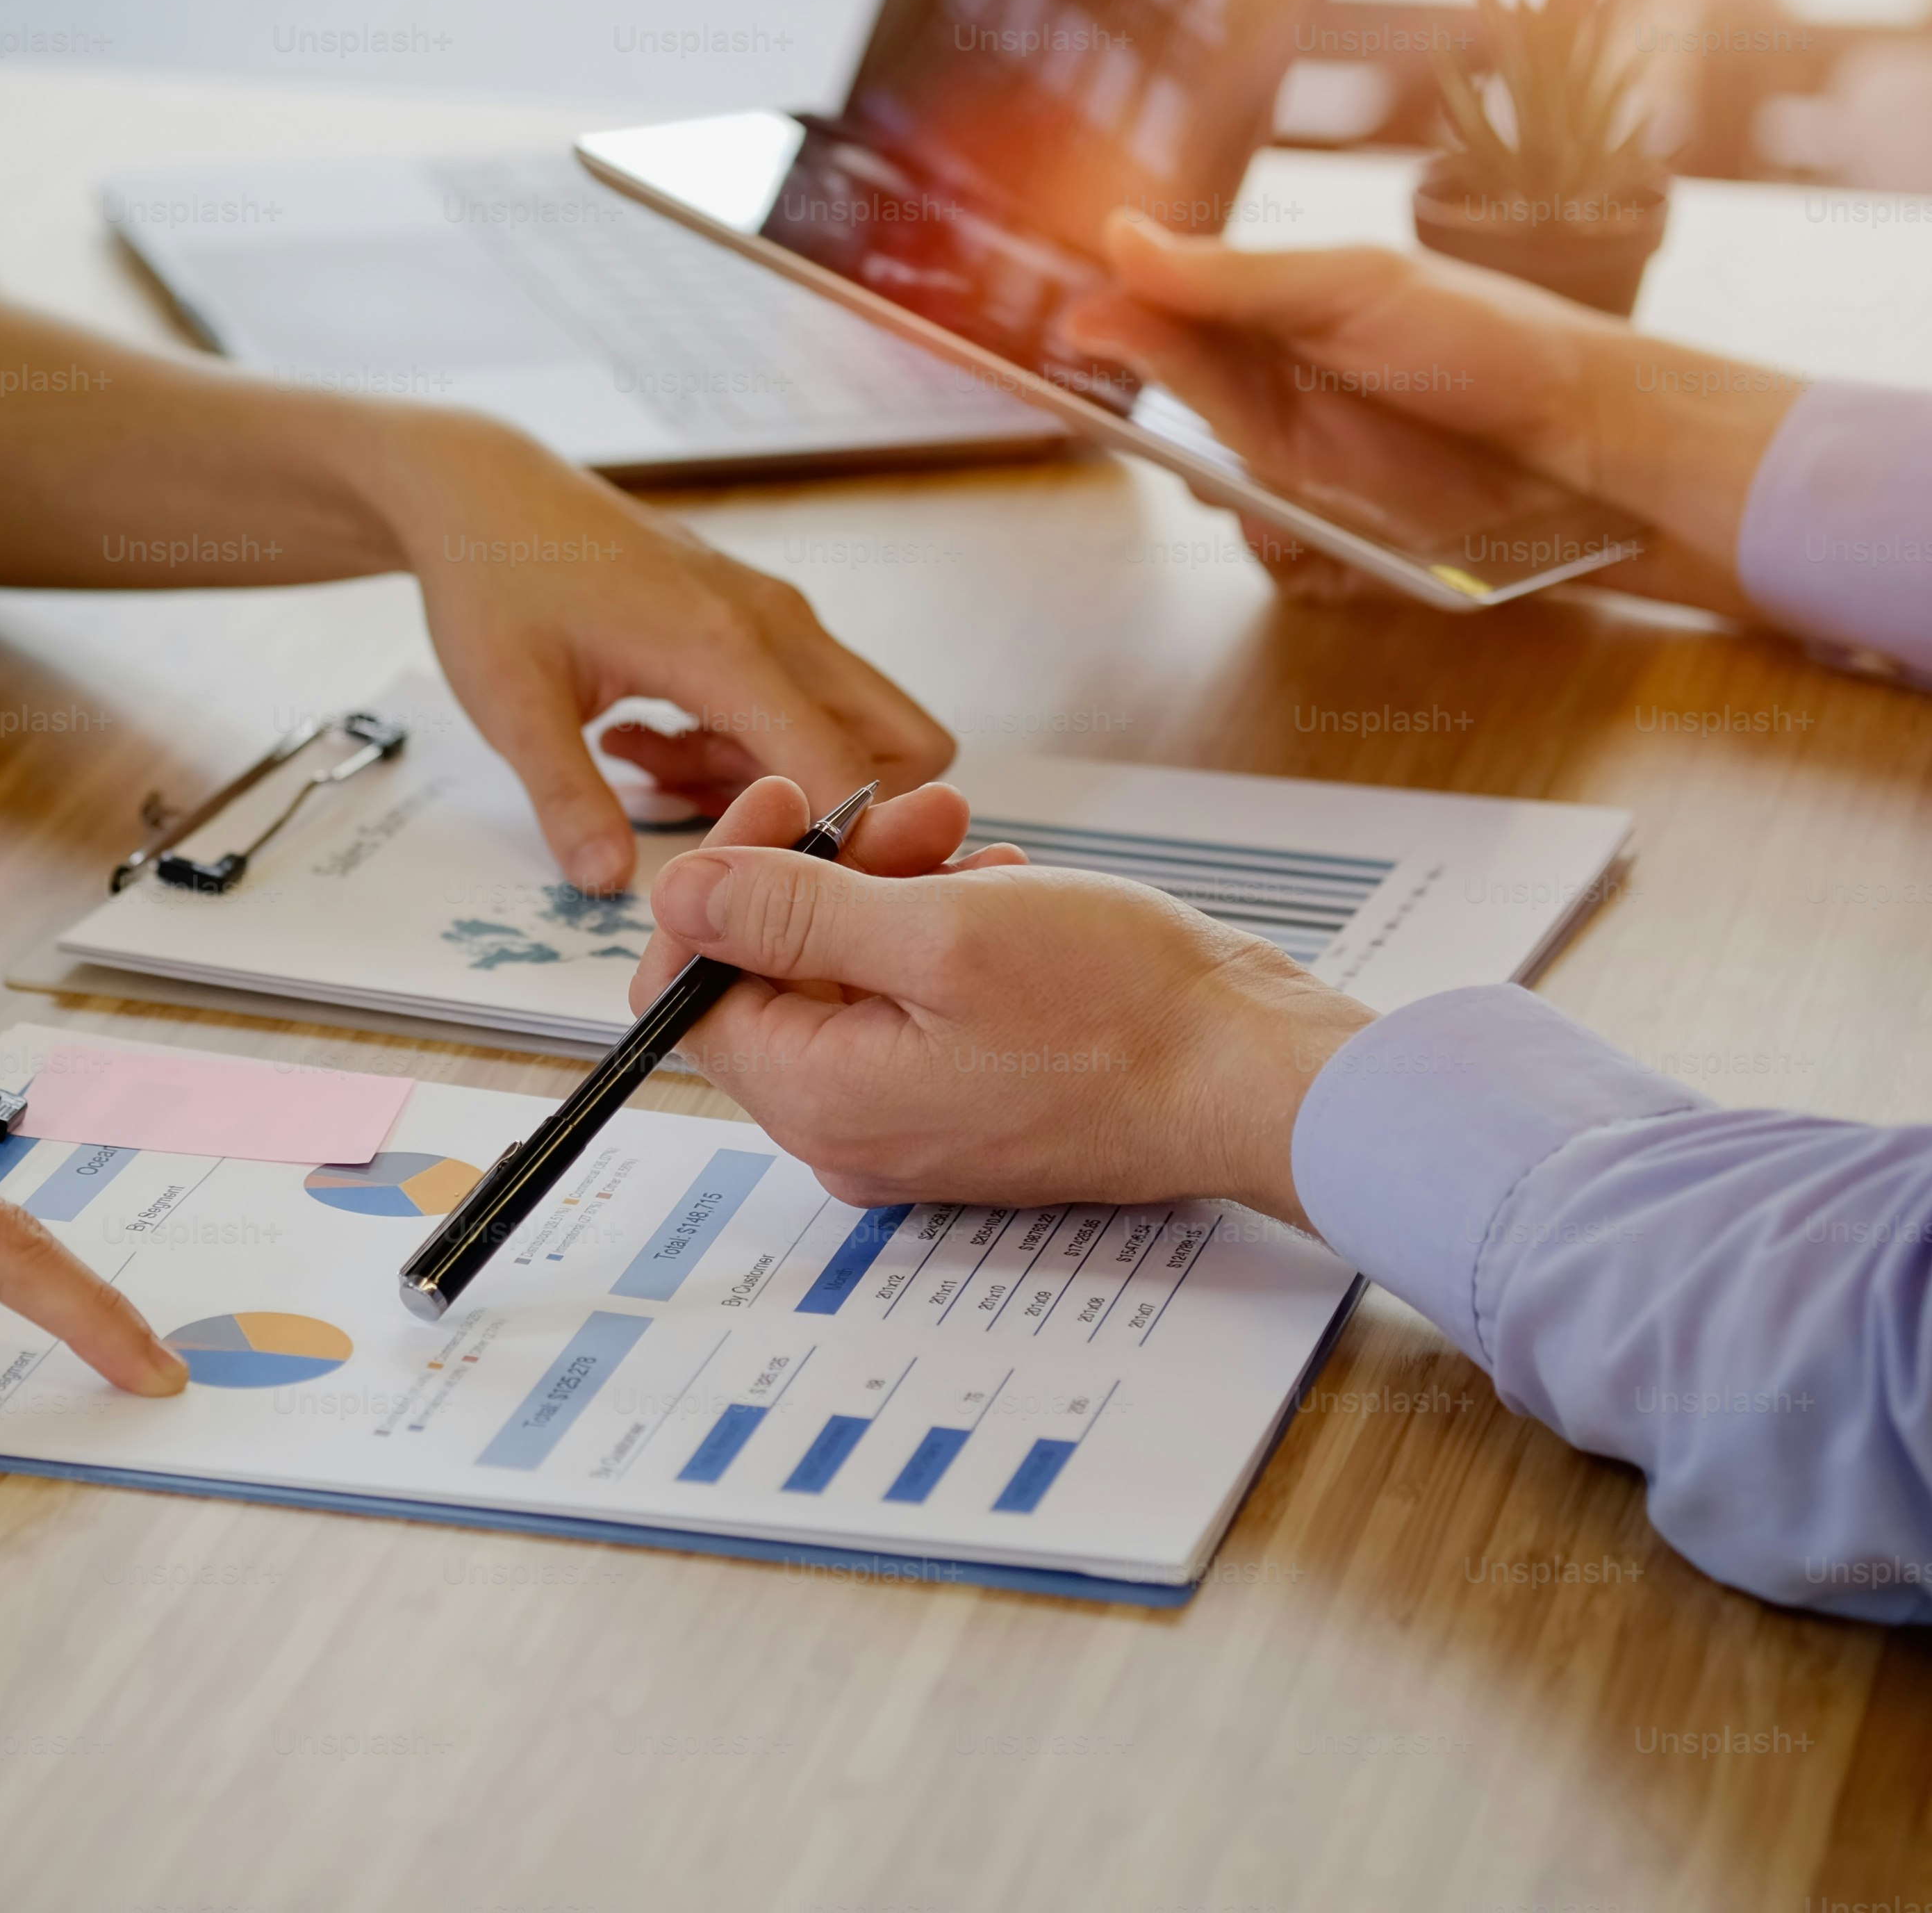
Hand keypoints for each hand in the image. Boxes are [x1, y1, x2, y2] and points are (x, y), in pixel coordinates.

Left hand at [378, 416, 952, 891]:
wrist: (484, 490)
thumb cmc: (495, 582)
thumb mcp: (513, 706)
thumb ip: (569, 799)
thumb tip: (610, 883)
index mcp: (727, 646)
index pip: (843, 770)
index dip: (835, 846)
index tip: (776, 894)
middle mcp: (776, 624)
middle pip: (905, 741)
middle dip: (847, 811)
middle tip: (736, 831)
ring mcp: (775, 615)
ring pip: (851, 727)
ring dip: (778, 776)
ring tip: (656, 770)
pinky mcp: (758, 615)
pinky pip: (802, 702)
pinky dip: (754, 742)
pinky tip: (657, 738)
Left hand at [625, 776, 1373, 1224]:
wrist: (1253, 1073)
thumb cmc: (1122, 1013)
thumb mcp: (938, 933)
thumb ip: (791, 916)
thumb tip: (678, 894)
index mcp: (821, 1102)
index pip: (691, 996)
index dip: (719, 886)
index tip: (780, 802)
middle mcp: (850, 1129)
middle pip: (770, 980)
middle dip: (822, 872)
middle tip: (901, 810)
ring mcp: (911, 1119)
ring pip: (845, 978)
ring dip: (886, 885)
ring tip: (963, 834)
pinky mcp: (967, 1095)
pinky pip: (908, 1001)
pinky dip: (935, 928)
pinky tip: (994, 883)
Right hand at [1059, 210, 1804, 613]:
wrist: (1598, 451)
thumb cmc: (1494, 343)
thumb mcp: (1353, 290)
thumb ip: (1230, 278)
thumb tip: (1117, 237)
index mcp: (1278, 306)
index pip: (1162, 311)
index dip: (1110, 324)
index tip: (1068, 331)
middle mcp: (1282, 383)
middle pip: (1170, 407)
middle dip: (1158, 419)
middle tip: (1175, 419)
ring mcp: (1309, 462)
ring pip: (1212, 488)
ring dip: (1228, 499)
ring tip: (1276, 497)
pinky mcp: (1341, 531)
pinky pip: (1269, 549)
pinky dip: (1281, 551)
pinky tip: (1318, 541)